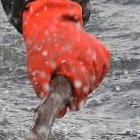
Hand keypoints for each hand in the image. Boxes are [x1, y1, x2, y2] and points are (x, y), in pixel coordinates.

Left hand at [22, 0, 110, 114]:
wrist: (52, 26)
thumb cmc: (43, 51)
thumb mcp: (36, 70)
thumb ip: (44, 90)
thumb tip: (61, 113)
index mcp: (71, 60)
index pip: (82, 85)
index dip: (80, 99)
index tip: (75, 107)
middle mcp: (87, 54)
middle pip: (90, 83)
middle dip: (81, 93)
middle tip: (72, 96)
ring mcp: (96, 51)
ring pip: (97, 77)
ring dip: (89, 84)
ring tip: (76, 83)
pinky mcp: (102, 50)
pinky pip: (103, 68)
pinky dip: (96, 74)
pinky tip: (85, 74)